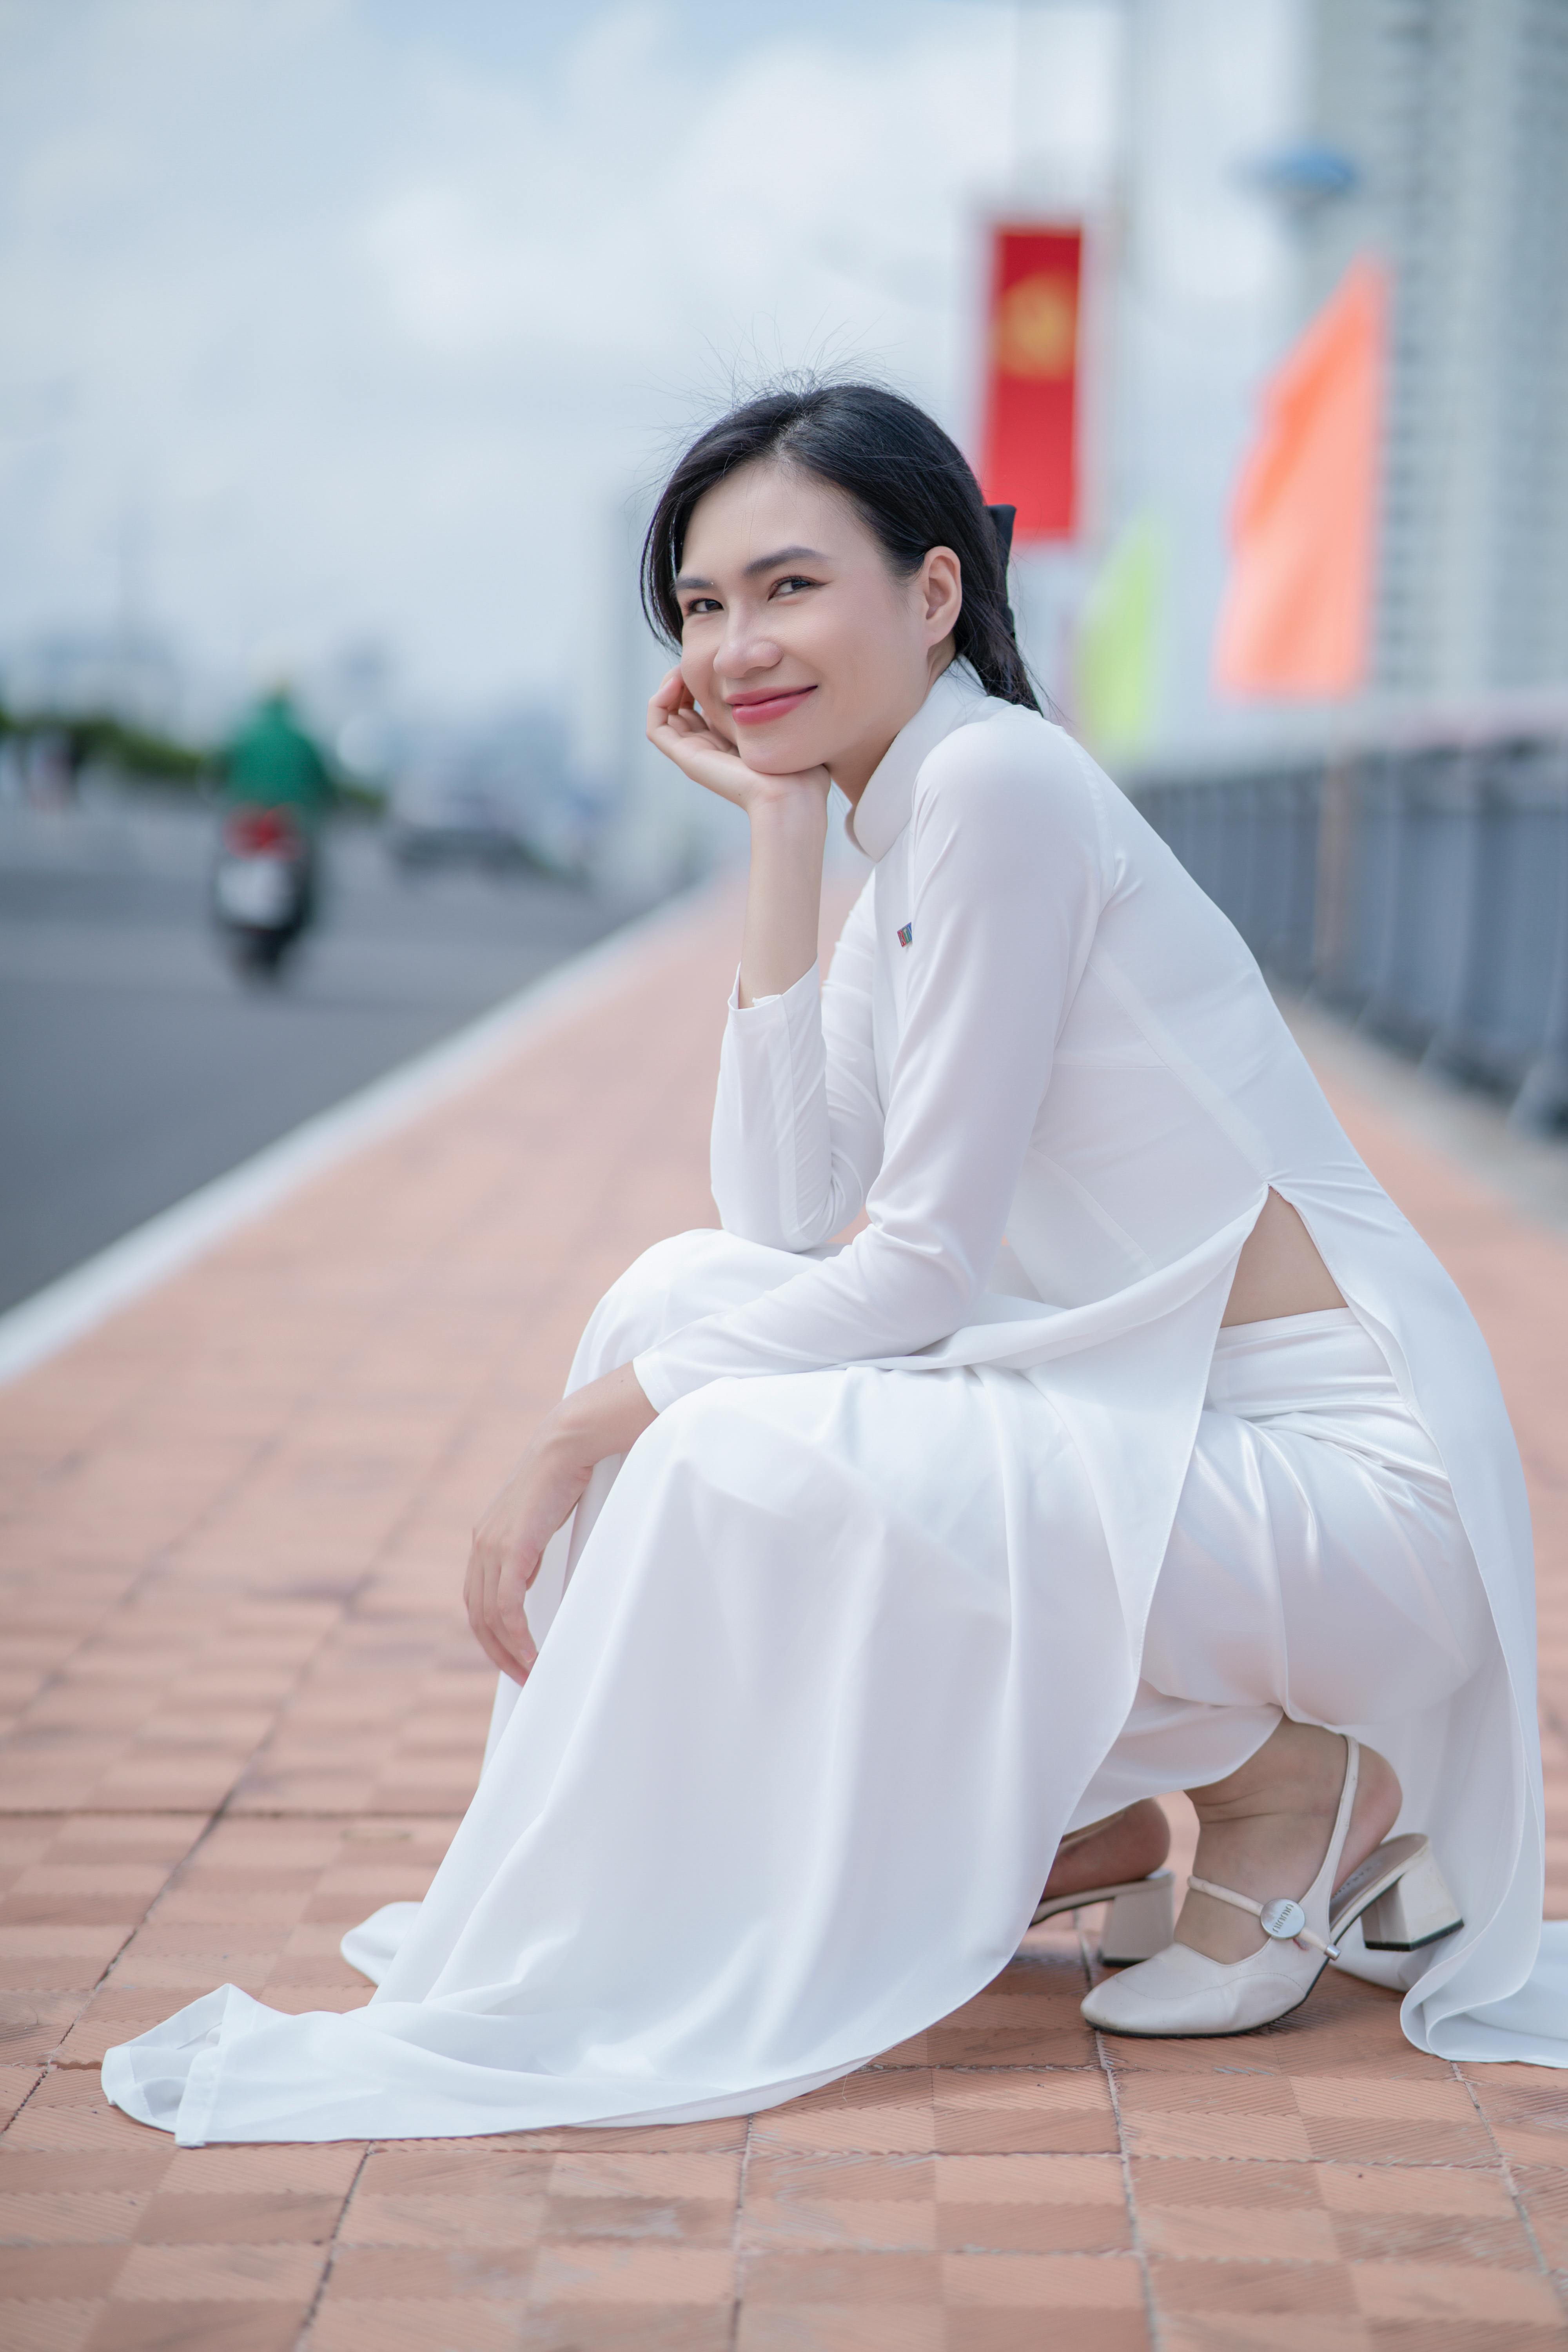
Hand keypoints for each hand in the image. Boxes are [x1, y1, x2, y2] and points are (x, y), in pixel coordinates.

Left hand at [464, 1364, 655, 1683]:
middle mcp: (481, 1545)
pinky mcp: (511, 1549)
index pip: (478, 1599)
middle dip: (497, 1652)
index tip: (515, 1657)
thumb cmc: (565, 1478)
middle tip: (522, 1678)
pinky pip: (506, 1606)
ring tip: (530, 1672)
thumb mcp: (540, 1522)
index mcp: (485, 1539)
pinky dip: (517, 1635)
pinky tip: (532, 1653)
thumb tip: (529, 1577)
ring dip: (507, 1651)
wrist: (568, 1444)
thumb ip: (529, 1550)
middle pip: (477, 1615)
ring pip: (488, 1616)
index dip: (492, 1634)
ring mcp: (492, 1546)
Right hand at [646, 669, 829, 820]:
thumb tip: (783, 677)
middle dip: (684, 680)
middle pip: (682, 709)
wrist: (792, 795)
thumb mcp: (788, 727)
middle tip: (695, 660)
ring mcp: (696, 755)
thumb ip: (779, 706)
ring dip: (668, 686)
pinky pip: (657, 726)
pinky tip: (675, 682)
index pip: (706, 708)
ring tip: (683, 668)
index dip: (705, 682)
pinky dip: (658, 701)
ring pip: (666, 715)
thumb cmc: (801, 769)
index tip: (719, 663)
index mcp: (732, 743)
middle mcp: (710, 749)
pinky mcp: (687, 758)